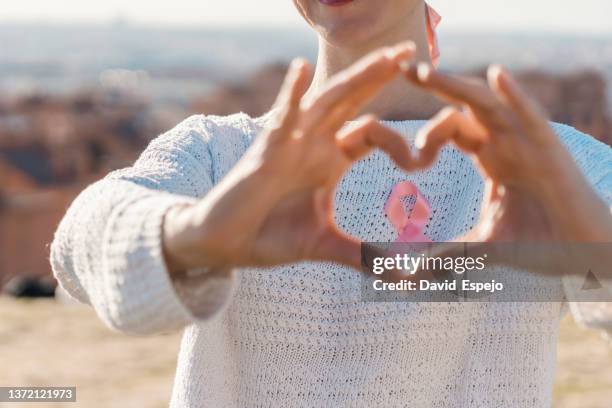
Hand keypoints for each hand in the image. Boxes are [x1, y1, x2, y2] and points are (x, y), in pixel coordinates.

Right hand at [163, 43, 416, 273]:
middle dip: (380, 76)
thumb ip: (364, 257)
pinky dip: (289, 95)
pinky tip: (300, 69)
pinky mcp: (264, 152)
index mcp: (331, 160)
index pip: (373, 134)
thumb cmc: (271, 237)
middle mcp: (314, 144)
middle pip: (352, 102)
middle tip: (411, 51)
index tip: (423, 159)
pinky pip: (279, 118)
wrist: (226, 243)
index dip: (401, 140)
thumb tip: (406, 279)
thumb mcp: (326, 245)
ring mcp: (290, 143)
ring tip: (385, 57)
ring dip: (354, 79)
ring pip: (326, 102)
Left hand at [405, 63, 611, 243]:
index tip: (404, 152)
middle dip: (436, 88)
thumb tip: (405, 274)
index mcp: (489, 157)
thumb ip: (445, 253)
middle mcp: (506, 142)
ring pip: (489, 104)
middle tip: (403, 72)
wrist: (585, 253)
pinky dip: (515, 95)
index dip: (427, 132)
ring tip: (425, 73)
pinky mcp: (550, 149)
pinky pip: (532, 116)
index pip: (452, 130)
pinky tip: (496, 75)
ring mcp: (527, 142)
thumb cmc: (539, 244)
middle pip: (465, 107)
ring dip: (457, 87)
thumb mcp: (482, 247)